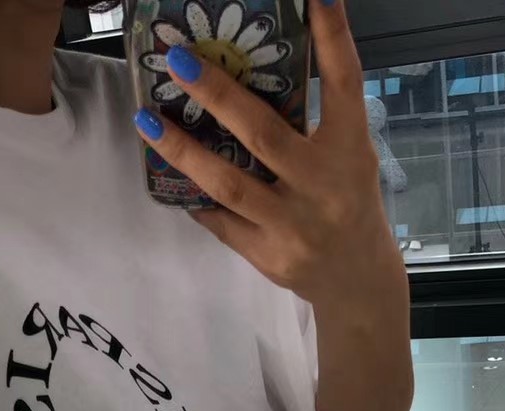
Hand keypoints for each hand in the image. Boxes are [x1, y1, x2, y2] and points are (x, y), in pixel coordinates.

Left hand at [134, 0, 401, 309]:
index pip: (344, 84)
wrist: (356, 280)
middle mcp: (324, 186)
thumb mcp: (348, 156)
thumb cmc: (346, 203)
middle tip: (178, 60)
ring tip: (148, 121)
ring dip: (183, 151)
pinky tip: (170, 175)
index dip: (332, 37)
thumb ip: (314, 119)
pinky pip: (222, 223)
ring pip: (230, 185)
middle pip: (264, 134)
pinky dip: (196, 197)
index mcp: (349, 149)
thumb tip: (254, 68)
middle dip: (217, 94)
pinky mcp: (270, 257)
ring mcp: (294, 226)